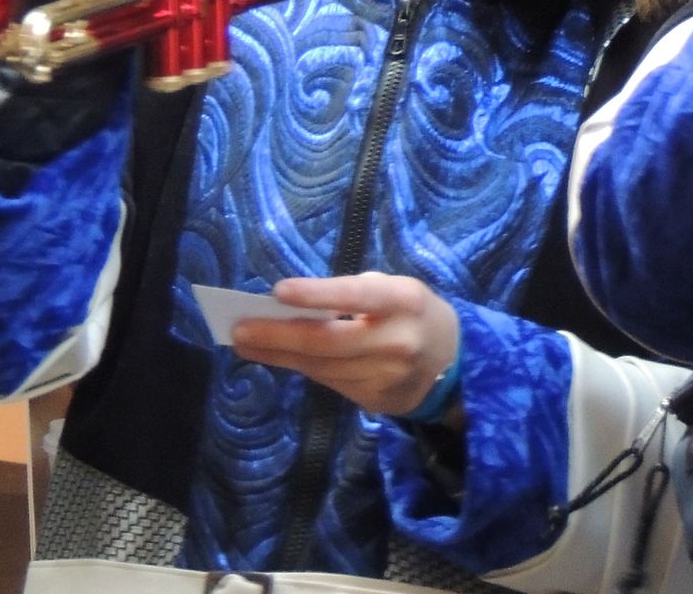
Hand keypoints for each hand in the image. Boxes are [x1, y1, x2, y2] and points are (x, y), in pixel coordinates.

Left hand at [231, 273, 462, 419]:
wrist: (454, 365)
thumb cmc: (413, 313)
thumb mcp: (396, 290)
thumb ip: (354, 294)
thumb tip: (295, 306)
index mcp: (405, 302)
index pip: (358, 297)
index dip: (318, 295)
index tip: (277, 292)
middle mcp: (397, 341)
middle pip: (329, 342)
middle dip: (279, 336)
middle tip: (238, 330)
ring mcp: (386, 377)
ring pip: (322, 367)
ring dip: (279, 355)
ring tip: (245, 342)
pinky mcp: (376, 401)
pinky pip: (329, 382)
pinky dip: (301, 367)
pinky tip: (278, 356)